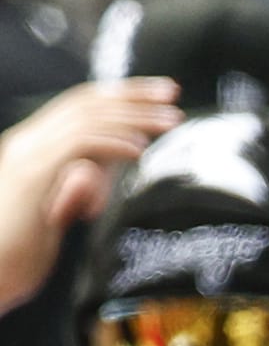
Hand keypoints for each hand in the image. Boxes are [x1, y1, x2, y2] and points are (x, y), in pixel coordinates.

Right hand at [0, 81, 175, 311]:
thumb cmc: (19, 252)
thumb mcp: (53, 215)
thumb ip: (72, 192)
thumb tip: (93, 176)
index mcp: (33, 147)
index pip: (78, 107)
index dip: (119, 96)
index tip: (159, 96)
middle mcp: (28, 143)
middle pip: (84, 103)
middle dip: (132, 95)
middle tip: (173, 93)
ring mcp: (28, 157)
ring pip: (86, 119)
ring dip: (132, 117)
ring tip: (170, 120)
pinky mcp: (33, 176)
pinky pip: (78, 146)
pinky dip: (112, 143)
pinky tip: (139, 148)